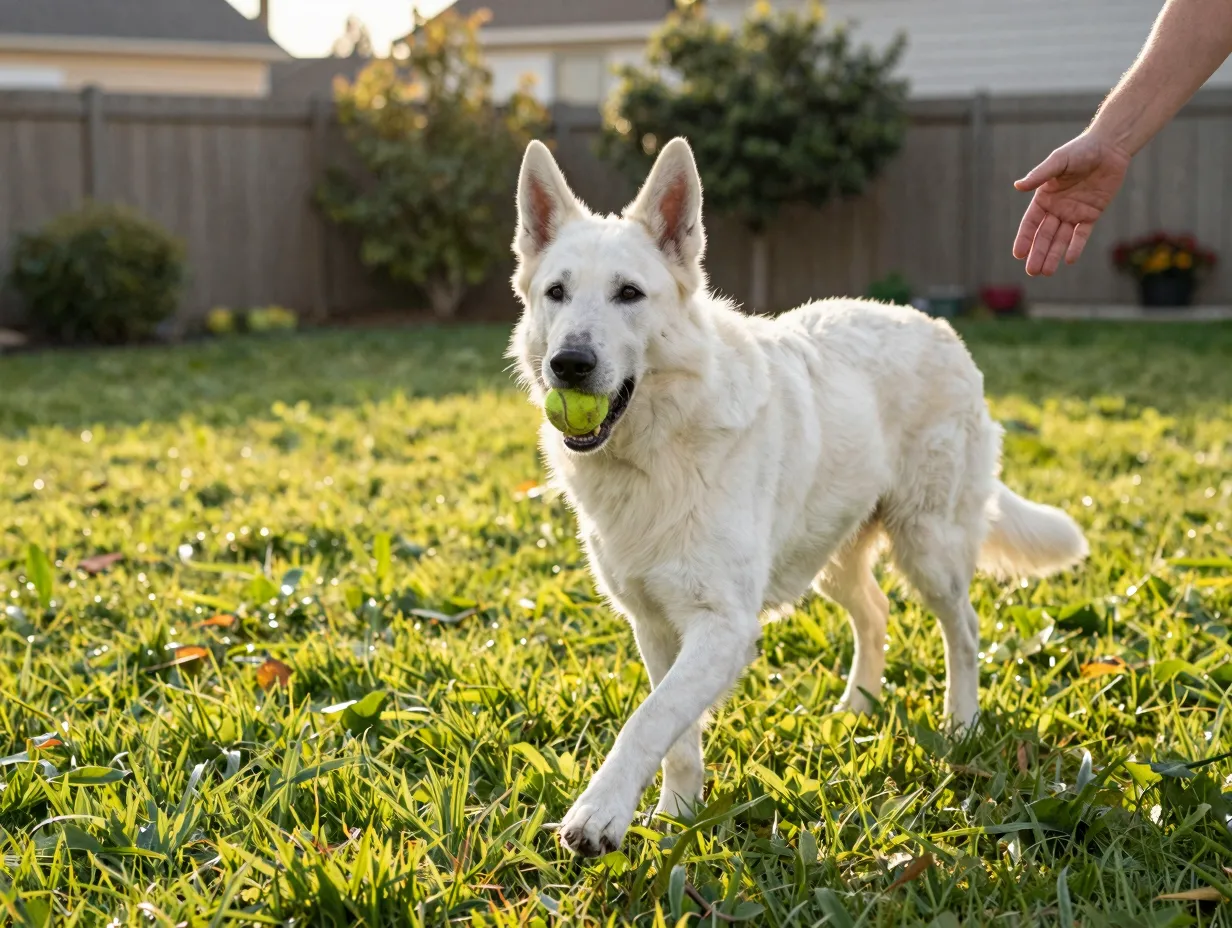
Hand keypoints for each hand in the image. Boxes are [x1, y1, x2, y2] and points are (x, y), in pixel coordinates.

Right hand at [1012, 132, 1132, 275]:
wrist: (1109, 148)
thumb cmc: (1081, 151)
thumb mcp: (1058, 161)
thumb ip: (1039, 175)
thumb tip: (1018, 186)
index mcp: (1044, 197)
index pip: (1031, 222)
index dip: (1024, 238)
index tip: (1018, 254)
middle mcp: (1057, 208)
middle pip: (1044, 235)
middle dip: (1038, 253)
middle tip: (1032, 271)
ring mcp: (1074, 212)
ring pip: (1061, 238)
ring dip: (1053, 255)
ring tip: (1046, 272)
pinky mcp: (1091, 214)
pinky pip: (1082, 234)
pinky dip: (1075, 246)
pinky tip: (1068, 259)